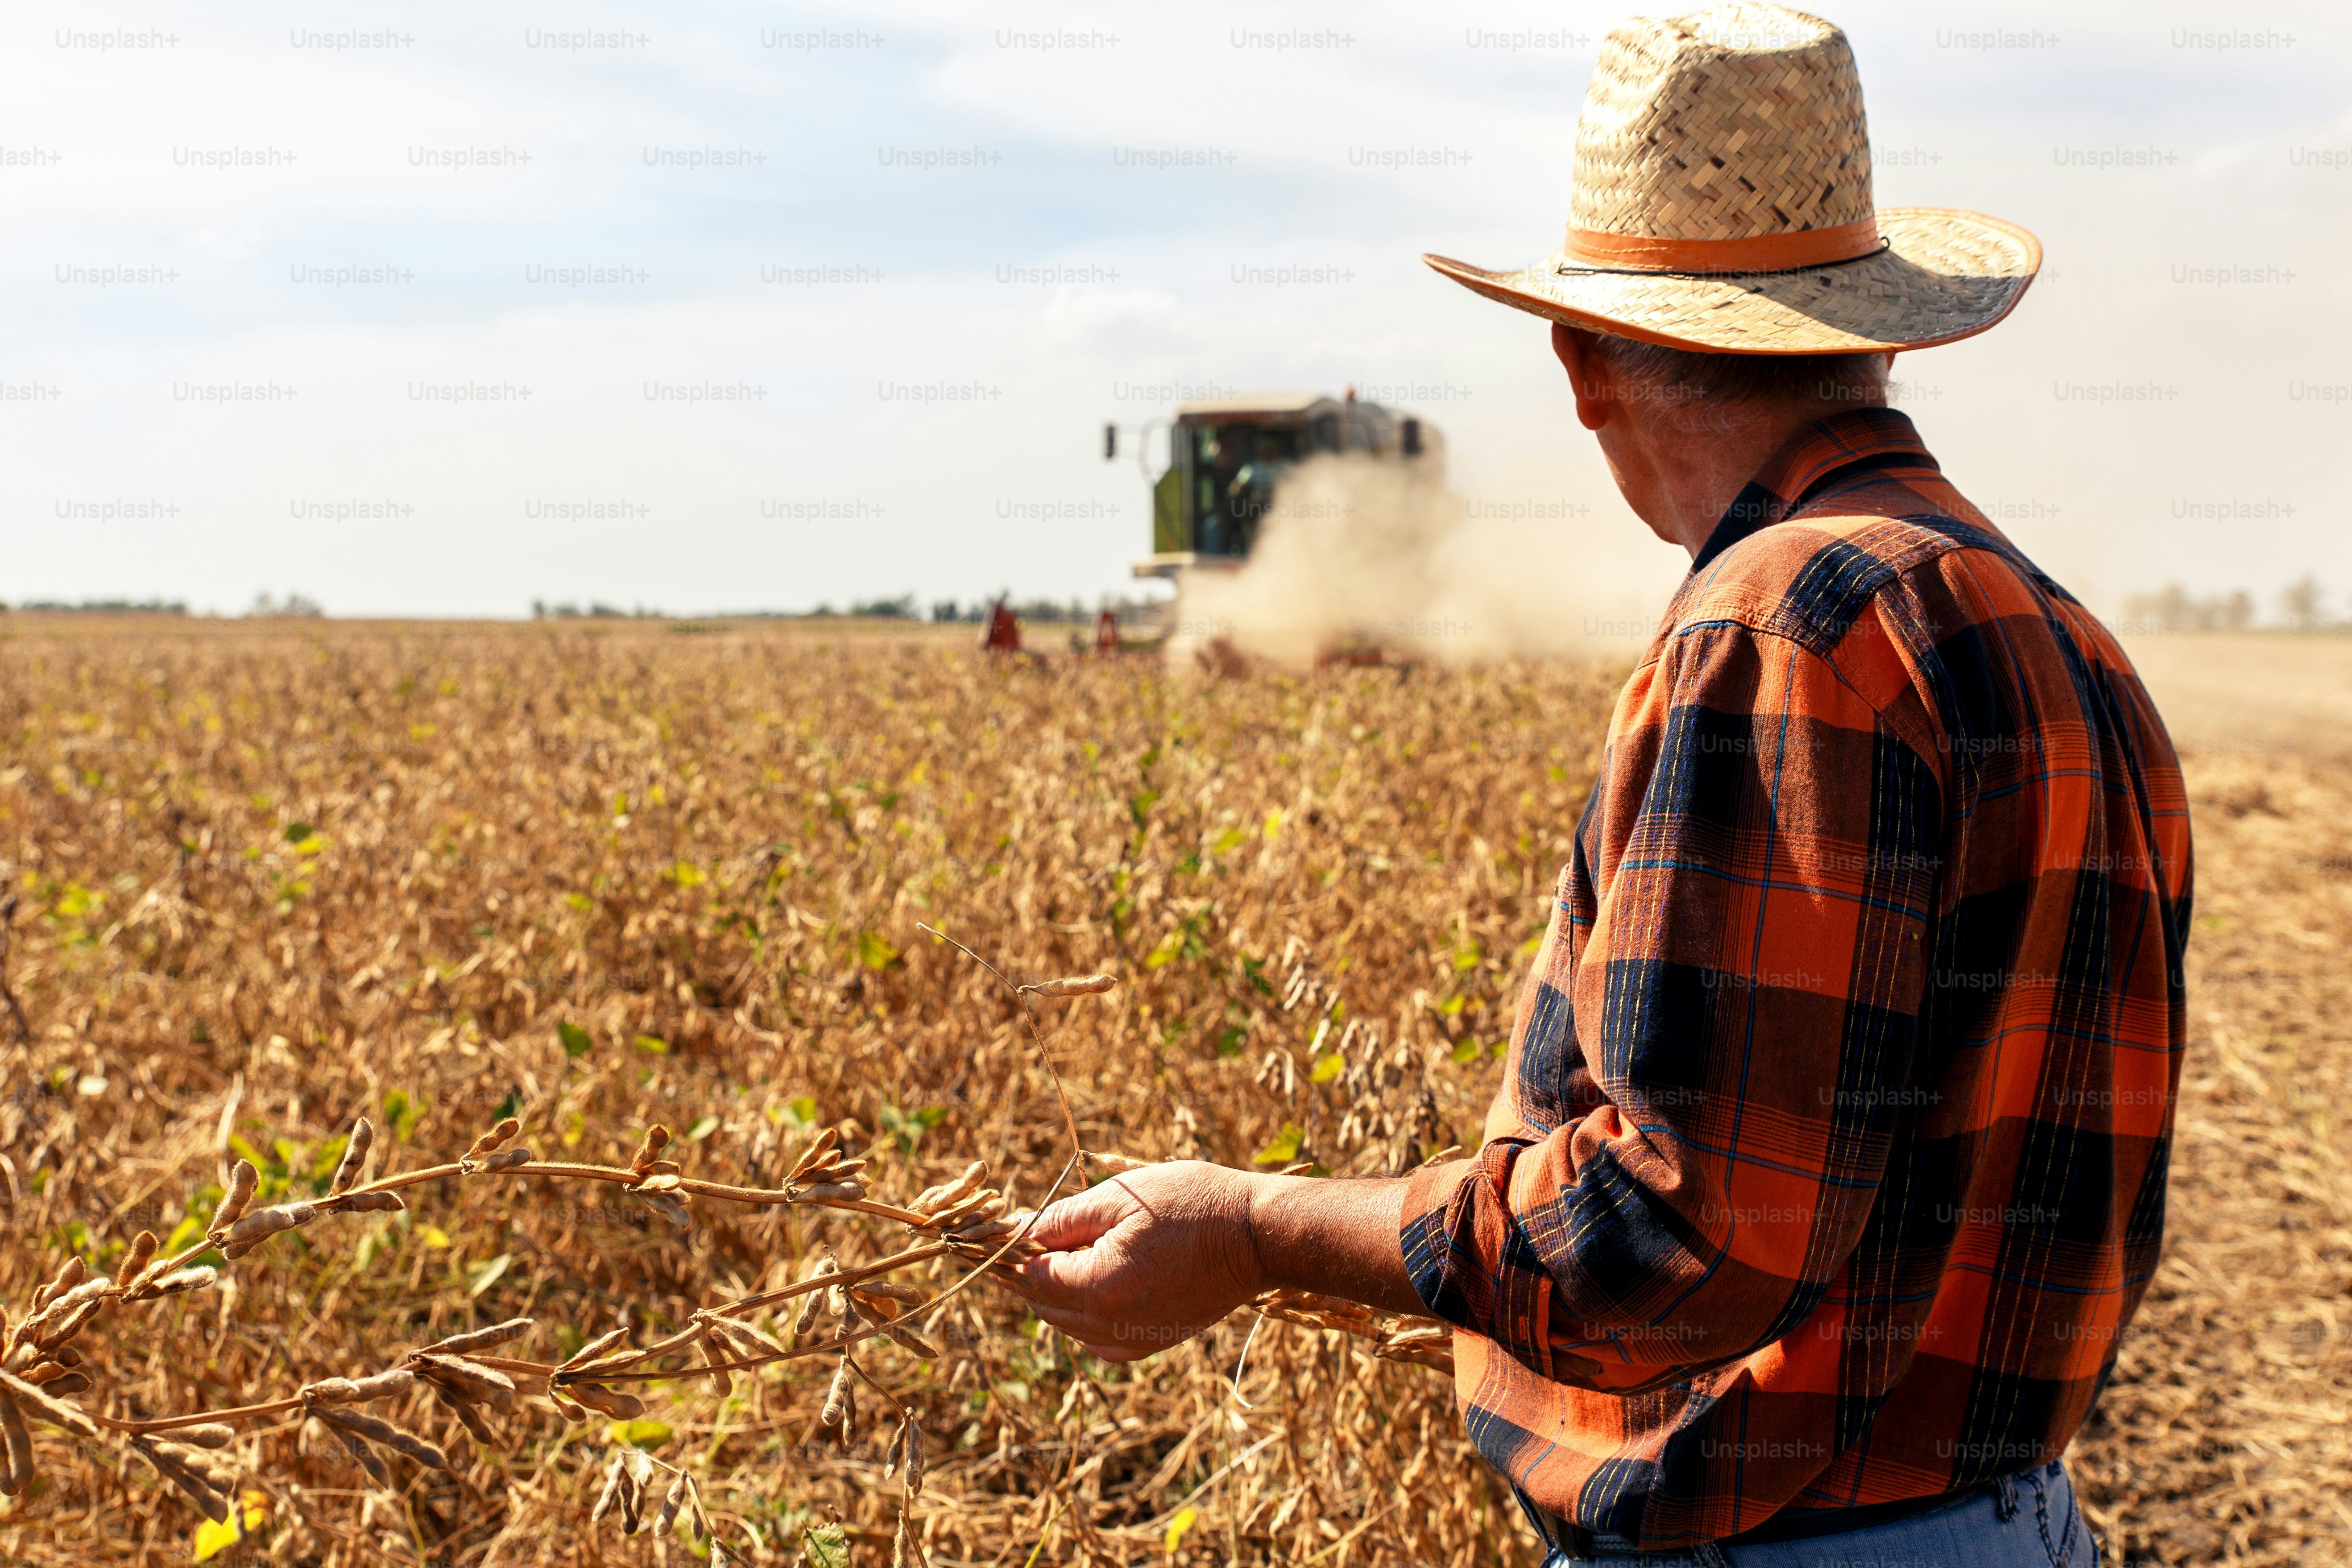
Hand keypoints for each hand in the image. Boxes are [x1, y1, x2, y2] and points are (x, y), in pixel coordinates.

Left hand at [1017, 1161, 1264, 1361]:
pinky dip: (1088, 1318)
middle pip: (1045, 1306)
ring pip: (1069, 1326)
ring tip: (1078, 1253)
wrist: (1255, 1237)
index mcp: (1100, 1285)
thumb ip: (1064, 1218)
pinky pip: (1099, 1342)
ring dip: (1061, 1294)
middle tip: (1047, 1237)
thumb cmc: (1192, 1203)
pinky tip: (1102, 1286)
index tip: (1027, 1226)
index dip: (1023, 1249)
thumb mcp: (1120, 1197)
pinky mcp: (1152, 1344)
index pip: (1033, 1276)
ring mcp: (1133, 1340)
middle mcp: (1111, 1325)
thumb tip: (1020, 1232)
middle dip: (1036, 1273)